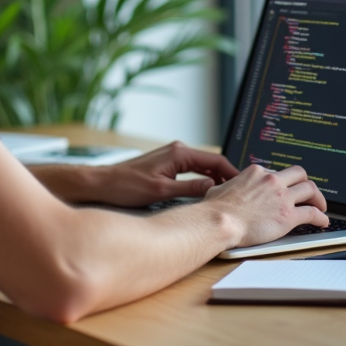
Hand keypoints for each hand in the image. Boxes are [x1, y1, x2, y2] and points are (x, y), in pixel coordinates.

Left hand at [91, 141, 238, 207]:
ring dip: (215, 179)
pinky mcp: (166, 165)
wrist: (102, 184)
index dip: (232, 173)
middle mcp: (177, 150)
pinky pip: (191, 170)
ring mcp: (171, 157)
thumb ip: (190, 189)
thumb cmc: (126, 187)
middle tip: (240, 193)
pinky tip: (207, 192)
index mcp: (179, 153)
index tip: (243, 186)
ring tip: (227, 195)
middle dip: (226, 176)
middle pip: (211, 162)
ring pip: (202, 167)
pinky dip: (202, 179)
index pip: (215, 160)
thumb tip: (214, 187)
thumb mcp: (161, 192)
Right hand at [203, 164, 329, 246]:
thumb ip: (228, 187)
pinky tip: (323, 222)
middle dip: (305, 183)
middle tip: (308, 193)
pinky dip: (321, 217)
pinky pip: (312, 213)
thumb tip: (222, 190)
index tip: (284, 190)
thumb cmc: (215, 209)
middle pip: (299, 174)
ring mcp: (282, 197)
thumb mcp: (219, 188)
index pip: (276, 173)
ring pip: (310, 189)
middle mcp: (272, 181)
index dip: (282, 182)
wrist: (219, 221)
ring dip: (318, 198)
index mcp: (257, 172)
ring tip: (320, 206)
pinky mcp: (288, 215)